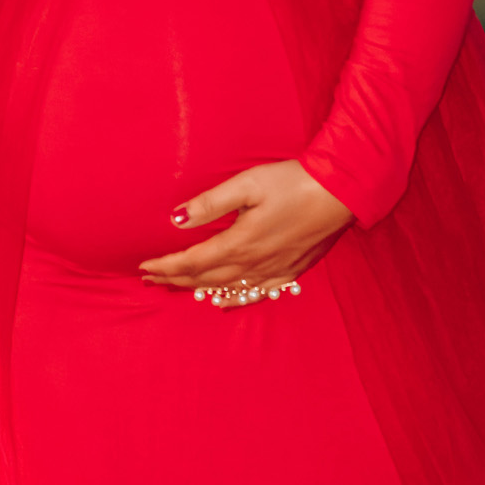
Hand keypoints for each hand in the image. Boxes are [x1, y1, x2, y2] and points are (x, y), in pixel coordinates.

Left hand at [139, 158, 351, 293]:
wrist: (341, 192)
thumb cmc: (292, 182)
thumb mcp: (246, 185)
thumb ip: (210, 204)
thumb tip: (176, 220)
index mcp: (239, 243)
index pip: (191, 262)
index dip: (165, 266)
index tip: (143, 268)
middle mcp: (253, 264)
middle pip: (204, 279)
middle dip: (174, 280)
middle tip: (150, 280)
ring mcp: (273, 271)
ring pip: (227, 289)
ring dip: (197, 289)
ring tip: (176, 289)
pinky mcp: (291, 271)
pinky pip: (255, 293)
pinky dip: (232, 299)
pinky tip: (223, 302)